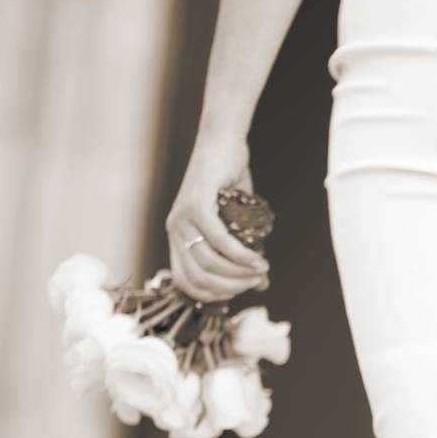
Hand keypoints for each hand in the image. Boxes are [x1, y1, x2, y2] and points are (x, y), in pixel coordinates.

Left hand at [166, 135, 269, 302]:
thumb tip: (260, 283)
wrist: (223, 142)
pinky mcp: (197, 203)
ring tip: (261, 270)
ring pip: (209, 262)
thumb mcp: (236, 223)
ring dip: (239, 273)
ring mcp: (183, 217)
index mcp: (177, 237)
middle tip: (256, 281)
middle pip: (199, 278)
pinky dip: (240, 254)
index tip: (239, 292)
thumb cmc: (230, 182)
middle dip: (231, 288)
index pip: (186, 282)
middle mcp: (175, 230)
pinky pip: (218, 240)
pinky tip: (257, 259)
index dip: (213, 295)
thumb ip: (242, 252)